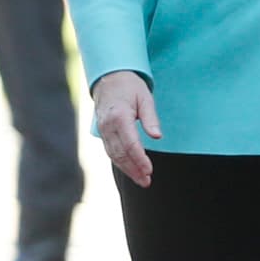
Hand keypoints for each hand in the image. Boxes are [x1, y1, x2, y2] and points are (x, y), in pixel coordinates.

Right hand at [94, 69, 159, 187]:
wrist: (109, 79)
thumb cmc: (131, 87)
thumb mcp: (146, 98)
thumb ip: (151, 118)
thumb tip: (157, 136)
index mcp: (119, 116)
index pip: (130, 144)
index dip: (140, 159)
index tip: (149, 170)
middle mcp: (107, 126)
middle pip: (120, 153)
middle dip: (134, 169)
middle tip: (147, 181)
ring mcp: (102, 130)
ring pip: (113, 154)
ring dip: (127, 169)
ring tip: (141, 180)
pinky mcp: (102, 132)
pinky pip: (110, 150)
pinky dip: (120, 162)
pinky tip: (130, 169)